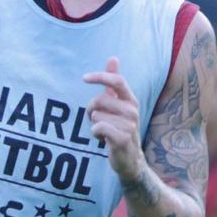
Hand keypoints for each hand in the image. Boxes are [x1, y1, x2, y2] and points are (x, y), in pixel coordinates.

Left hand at [82, 56, 142, 182]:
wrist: (130, 159)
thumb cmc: (120, 128)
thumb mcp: (118, 104)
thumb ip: (114, 82)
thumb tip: (113, 58)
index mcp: (130, 100)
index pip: (117, 81)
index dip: (100, 77)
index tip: (84, 78)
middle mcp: (132, 110)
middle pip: (99, 100)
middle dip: (91, 110)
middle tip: (97, 120)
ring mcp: (129, 125)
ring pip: (96, 116)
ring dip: (94, 124)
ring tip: (104, 132)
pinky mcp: (123, 139)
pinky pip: (98, 128)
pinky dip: (95, 134)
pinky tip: (103, 140)